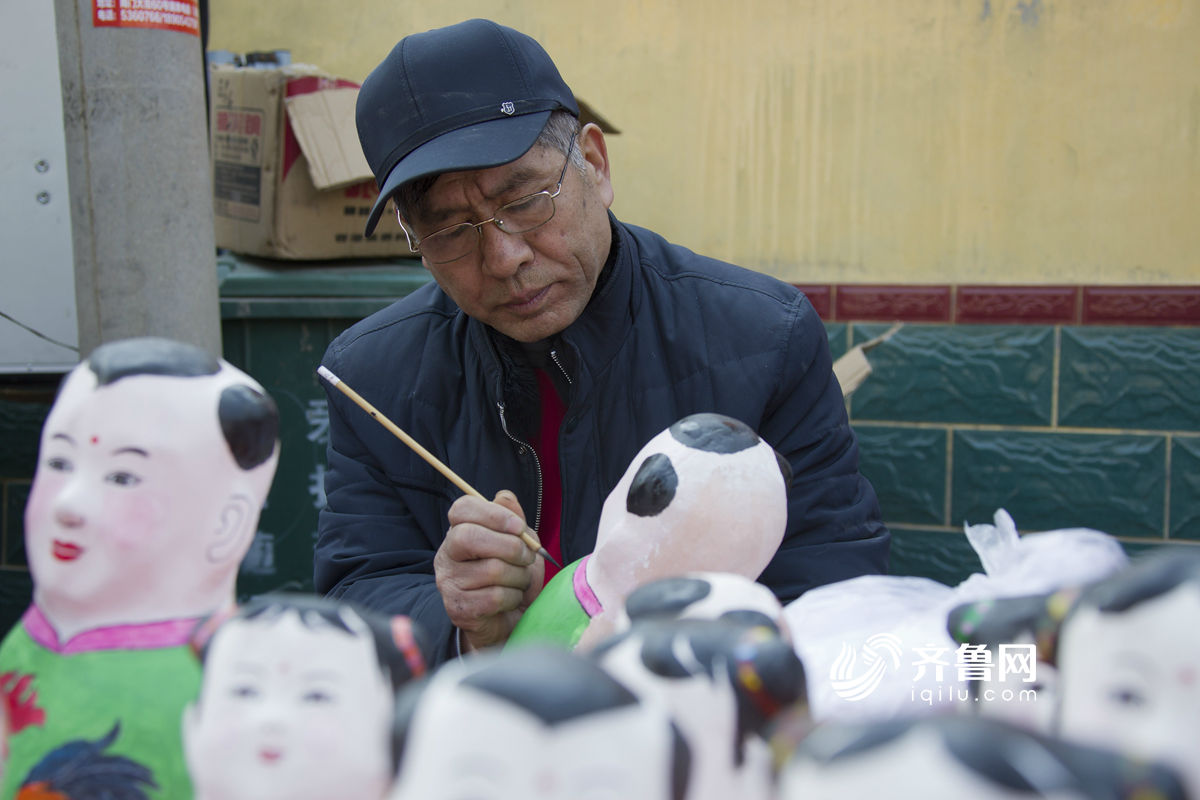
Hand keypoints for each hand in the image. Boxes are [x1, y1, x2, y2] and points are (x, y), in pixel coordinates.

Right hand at [434, 490, 544, 652]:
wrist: (508, 621)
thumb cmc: (512, 578)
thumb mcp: (519, 545)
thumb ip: (513, 521)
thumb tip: (505, 497)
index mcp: (459, 532)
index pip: (462, 509)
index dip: (493, 514)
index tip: (518, 526)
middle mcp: (446, 555)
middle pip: (469, 537)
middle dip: (510, 546)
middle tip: (526, 557)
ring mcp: (448, 583)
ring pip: (491, 570)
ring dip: (518, 577)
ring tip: (520, 582)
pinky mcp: (458, 609)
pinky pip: (495, 597)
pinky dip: (513, 598)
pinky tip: (511, 599)